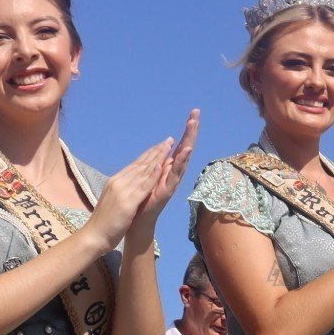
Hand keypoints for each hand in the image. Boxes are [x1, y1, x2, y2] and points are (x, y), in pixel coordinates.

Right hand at [84, 138, 175, 247]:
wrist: (93, 235)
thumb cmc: (103, 222)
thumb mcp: (112, 201)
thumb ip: (120, 191)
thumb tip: (127, 186)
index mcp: (115, 182)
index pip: (134, 165)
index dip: (148, 155)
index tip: (159, 146)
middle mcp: (118, 182)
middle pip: (140, 164)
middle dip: (155, 151)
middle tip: (168, 140)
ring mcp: (123, 191)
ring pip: (143, 171)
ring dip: (157, 157)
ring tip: (168, 147)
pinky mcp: (128, 201)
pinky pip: (143, 186)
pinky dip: (152, 175)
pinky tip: (161, 166)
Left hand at [126, 109, 201, 247]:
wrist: (137, 221)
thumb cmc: (142, 200)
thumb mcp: (149, 176)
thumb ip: (157, 162)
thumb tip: (165, 146)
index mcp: (167, 168)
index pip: (179, 144)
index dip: (187, 130)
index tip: (194, 113)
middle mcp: (173, 173)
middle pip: (185, 147)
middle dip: (191, 130)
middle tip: (196, 113)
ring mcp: (172, 181)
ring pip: (183, 158)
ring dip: (188, 141)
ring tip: (193, 125)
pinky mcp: (167, 190)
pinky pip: (175, 174)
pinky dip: (181, 162)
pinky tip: (186, 150)